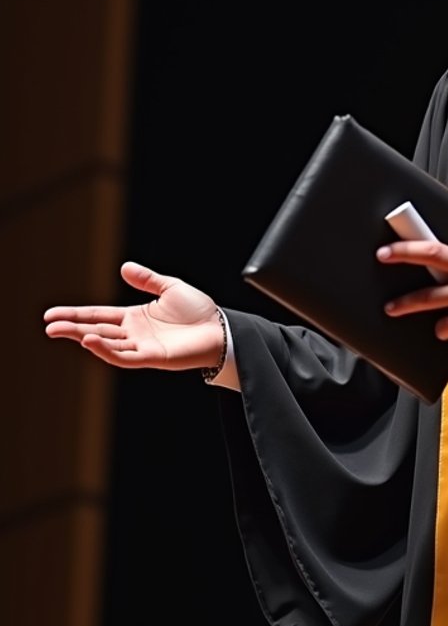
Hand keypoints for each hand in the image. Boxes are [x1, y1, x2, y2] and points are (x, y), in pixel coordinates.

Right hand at [43, 260, 223, 371]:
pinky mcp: (151, 357)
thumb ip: (147, 280)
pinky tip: (90, 340)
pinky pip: (124, 356)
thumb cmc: (200, 312)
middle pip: (95, 330)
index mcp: (134, 318)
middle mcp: (133, 334)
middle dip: (71, 328)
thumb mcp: (171, 288)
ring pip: (105, 343)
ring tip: (60, 330)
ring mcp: (141, 347)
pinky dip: (106, 349)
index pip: (98, 315)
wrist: (222, 329)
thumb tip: (124, 267)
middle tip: (48, 326)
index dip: (76, 314)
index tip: (52, 315)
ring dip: (82, 337)